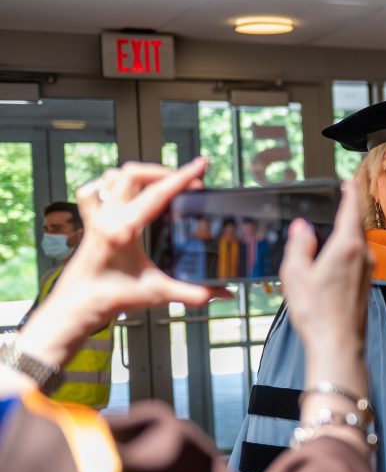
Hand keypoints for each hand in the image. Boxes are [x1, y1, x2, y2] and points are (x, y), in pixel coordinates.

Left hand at [17, 158, 226, 366]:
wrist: (77, 307)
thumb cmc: (108, 298)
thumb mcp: (157, 294)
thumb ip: (193, 293)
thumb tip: (222, 293)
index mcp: (123, 230)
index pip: (157, 193)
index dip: (183, 176)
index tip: (200, 165)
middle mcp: (107, 218)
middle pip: (133, 174)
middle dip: (163, 172)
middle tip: (184, 181)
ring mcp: (96, 217)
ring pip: (112, 177)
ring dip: (137, 175)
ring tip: (158, 183)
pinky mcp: (91, 222)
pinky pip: (94, 191)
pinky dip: (110, 186)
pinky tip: (126, 194)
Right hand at [280, 181, 373, 390]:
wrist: (338, 345)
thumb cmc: (318, 313)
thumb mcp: (296, 274)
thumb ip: (299, 245)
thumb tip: (302, 228)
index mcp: (348, 246)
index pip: (351, 209)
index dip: (349, 192)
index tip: (349, 181)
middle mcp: (364, 255)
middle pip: (356, 225)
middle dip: (347, 213)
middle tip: (336, 203)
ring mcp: (369, 271)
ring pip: (358, 243)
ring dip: (346, 234)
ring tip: (328, 232)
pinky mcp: (367, 285)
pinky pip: (358, 259)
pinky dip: (347, 252)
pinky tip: (332, 261)